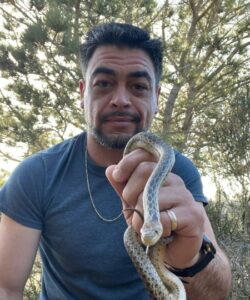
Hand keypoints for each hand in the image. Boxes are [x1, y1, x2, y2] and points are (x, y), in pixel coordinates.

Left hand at [106, 148, 204, 268]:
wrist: (173, 251)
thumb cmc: (151, 224)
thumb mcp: (132, 205)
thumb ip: (122, 188)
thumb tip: (109, 169)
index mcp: (161, 175)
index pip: (146, 154)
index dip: (128, 162)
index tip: (117, 176)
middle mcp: (175, 180)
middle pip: (146, 169)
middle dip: (130, 191)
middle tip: (132, 209)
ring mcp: (185, 196)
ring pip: (152, 196)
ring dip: (139, 217)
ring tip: (142, 228)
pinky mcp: (193, 215)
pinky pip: (163, 218)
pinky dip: (153, 230)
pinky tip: (159, 235)